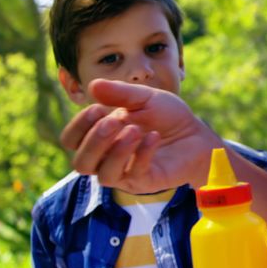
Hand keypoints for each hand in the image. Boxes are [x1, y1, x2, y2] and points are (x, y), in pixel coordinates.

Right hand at [60, 79, 220, 191]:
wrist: (196, 134)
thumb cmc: (166, 116)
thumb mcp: (144, 98)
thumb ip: (119, 93)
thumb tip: (93, 85)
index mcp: (100, 136)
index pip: (70, 140)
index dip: (78, 126)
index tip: (98, 108)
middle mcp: (107, 158)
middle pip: (81, 163)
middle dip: (94, 141)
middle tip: (114, 121)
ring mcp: (124, 173)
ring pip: (103, 175)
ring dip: (116, 151)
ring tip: (135, 130)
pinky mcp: (144, 182)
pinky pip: (134, 174)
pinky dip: (142, 154)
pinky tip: (154, 137)